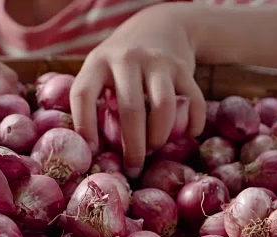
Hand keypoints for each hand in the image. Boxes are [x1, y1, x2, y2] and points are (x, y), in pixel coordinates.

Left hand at [70, 7, 205, 177]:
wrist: (159, 27)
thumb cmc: (121, 66)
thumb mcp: (100, 71)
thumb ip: (95, 101)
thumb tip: (96, 154)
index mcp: (98, 63)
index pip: (83, 94)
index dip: (85, 126)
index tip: (91, 152)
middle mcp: (127, 58)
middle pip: (130, 109)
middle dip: (133, 146)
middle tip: (133, 168)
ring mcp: (158, 61)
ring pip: (164, 107)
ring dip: (161, 136)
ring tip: (155, 149)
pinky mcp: (184, 68)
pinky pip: (193, 103)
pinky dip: (191, 126)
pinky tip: (185, 136)